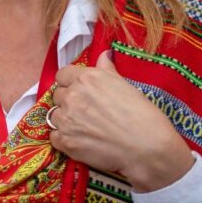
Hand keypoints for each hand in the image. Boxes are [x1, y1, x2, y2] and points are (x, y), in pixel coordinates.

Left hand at [49, 51, 193, 191]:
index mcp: (86, 79)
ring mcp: (66, 119)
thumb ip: (107, 69)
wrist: (147, 147)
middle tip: (85, 111)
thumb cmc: (142, 115)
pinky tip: (79, 140)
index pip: (62, 75)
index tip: (79, 91)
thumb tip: (104, 55)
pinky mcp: (65, 141)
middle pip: (57, 95)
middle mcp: (72, 96)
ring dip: (64, 120)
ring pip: (54, 115)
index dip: (70, 83)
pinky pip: (54, 136)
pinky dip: (63, 139)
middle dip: (68, 101)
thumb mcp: (125, 85)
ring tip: (84, 127)